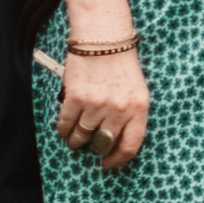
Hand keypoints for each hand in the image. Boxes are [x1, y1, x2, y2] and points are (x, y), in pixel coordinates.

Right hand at [55, 35, 148, 176]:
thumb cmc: (121, 65)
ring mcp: (97, 104)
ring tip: (75, 139)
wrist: (104, 38)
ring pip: (82, 136)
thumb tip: (114, 143)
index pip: (130, 145)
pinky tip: (65, 129)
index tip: (108, 164)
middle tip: (89, 147)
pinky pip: (67, 124)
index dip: (117, 160)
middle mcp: (119, 109)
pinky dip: (64, 130)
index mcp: (139, 109)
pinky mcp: (76, 97)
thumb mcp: (137, 91)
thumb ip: (130, 116)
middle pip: (103, 144)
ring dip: (76, 141)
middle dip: (94, 149)